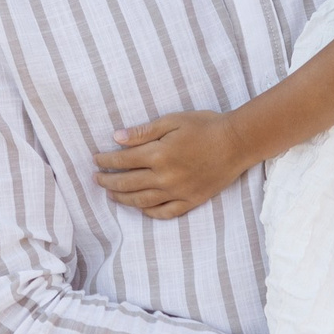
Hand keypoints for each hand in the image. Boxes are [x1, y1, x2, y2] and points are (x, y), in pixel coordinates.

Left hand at [92, 109, 255, 219]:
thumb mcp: (172, 120)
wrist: (237, 143)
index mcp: (159, 154)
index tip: (96, 160)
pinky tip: (141, 209)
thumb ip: (143, 132)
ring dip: (123, 199)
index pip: (122, 161)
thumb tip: (116, 137)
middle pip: (128, 183)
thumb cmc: (205, 126)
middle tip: (96, 180)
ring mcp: (178, 192)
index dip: (106, 161)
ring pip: (142, 201)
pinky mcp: (191, 201)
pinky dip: (150, 212)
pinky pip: (165, 212)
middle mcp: (165, 177)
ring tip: (111, 195)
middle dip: (108, 182)